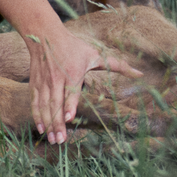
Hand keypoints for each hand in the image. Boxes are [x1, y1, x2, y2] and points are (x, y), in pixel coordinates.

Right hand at [27, 29, 141, 143]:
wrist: (45, 36)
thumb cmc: (74, 47)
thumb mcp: (96, 55)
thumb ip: (118, 66)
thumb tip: (140, 73)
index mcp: (74, 73)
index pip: (71, 91)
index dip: (70, 105)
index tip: (69, 118)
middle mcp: (57, 79)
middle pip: (56, 104)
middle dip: (58, 123)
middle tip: (61, 141)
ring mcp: (45, 82)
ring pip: (44, 106)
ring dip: (48, 123)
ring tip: (52, 139)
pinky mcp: (36, 84)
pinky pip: (35, 102)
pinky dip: (37, 116)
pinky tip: (41, 128)